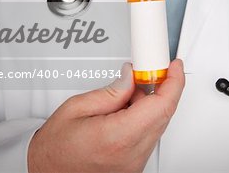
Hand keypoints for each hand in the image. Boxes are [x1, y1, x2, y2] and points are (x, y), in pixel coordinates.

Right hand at [28, 59, 184, 172]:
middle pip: (163, 114)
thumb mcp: (76, 107)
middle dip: (160, 88)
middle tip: (144, 73)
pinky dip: (143, 119)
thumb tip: (131, 76)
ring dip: (149, 104)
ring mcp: (135, 163)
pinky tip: (123, 112)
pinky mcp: (134, 166)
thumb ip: (110, 90)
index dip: (173, 81)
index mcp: (117, 137)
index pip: (161, 105)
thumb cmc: (54, 149)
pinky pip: (149, 136)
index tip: (174, 67)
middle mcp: (131, 154)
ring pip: (158, 125)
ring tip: (123, 97)